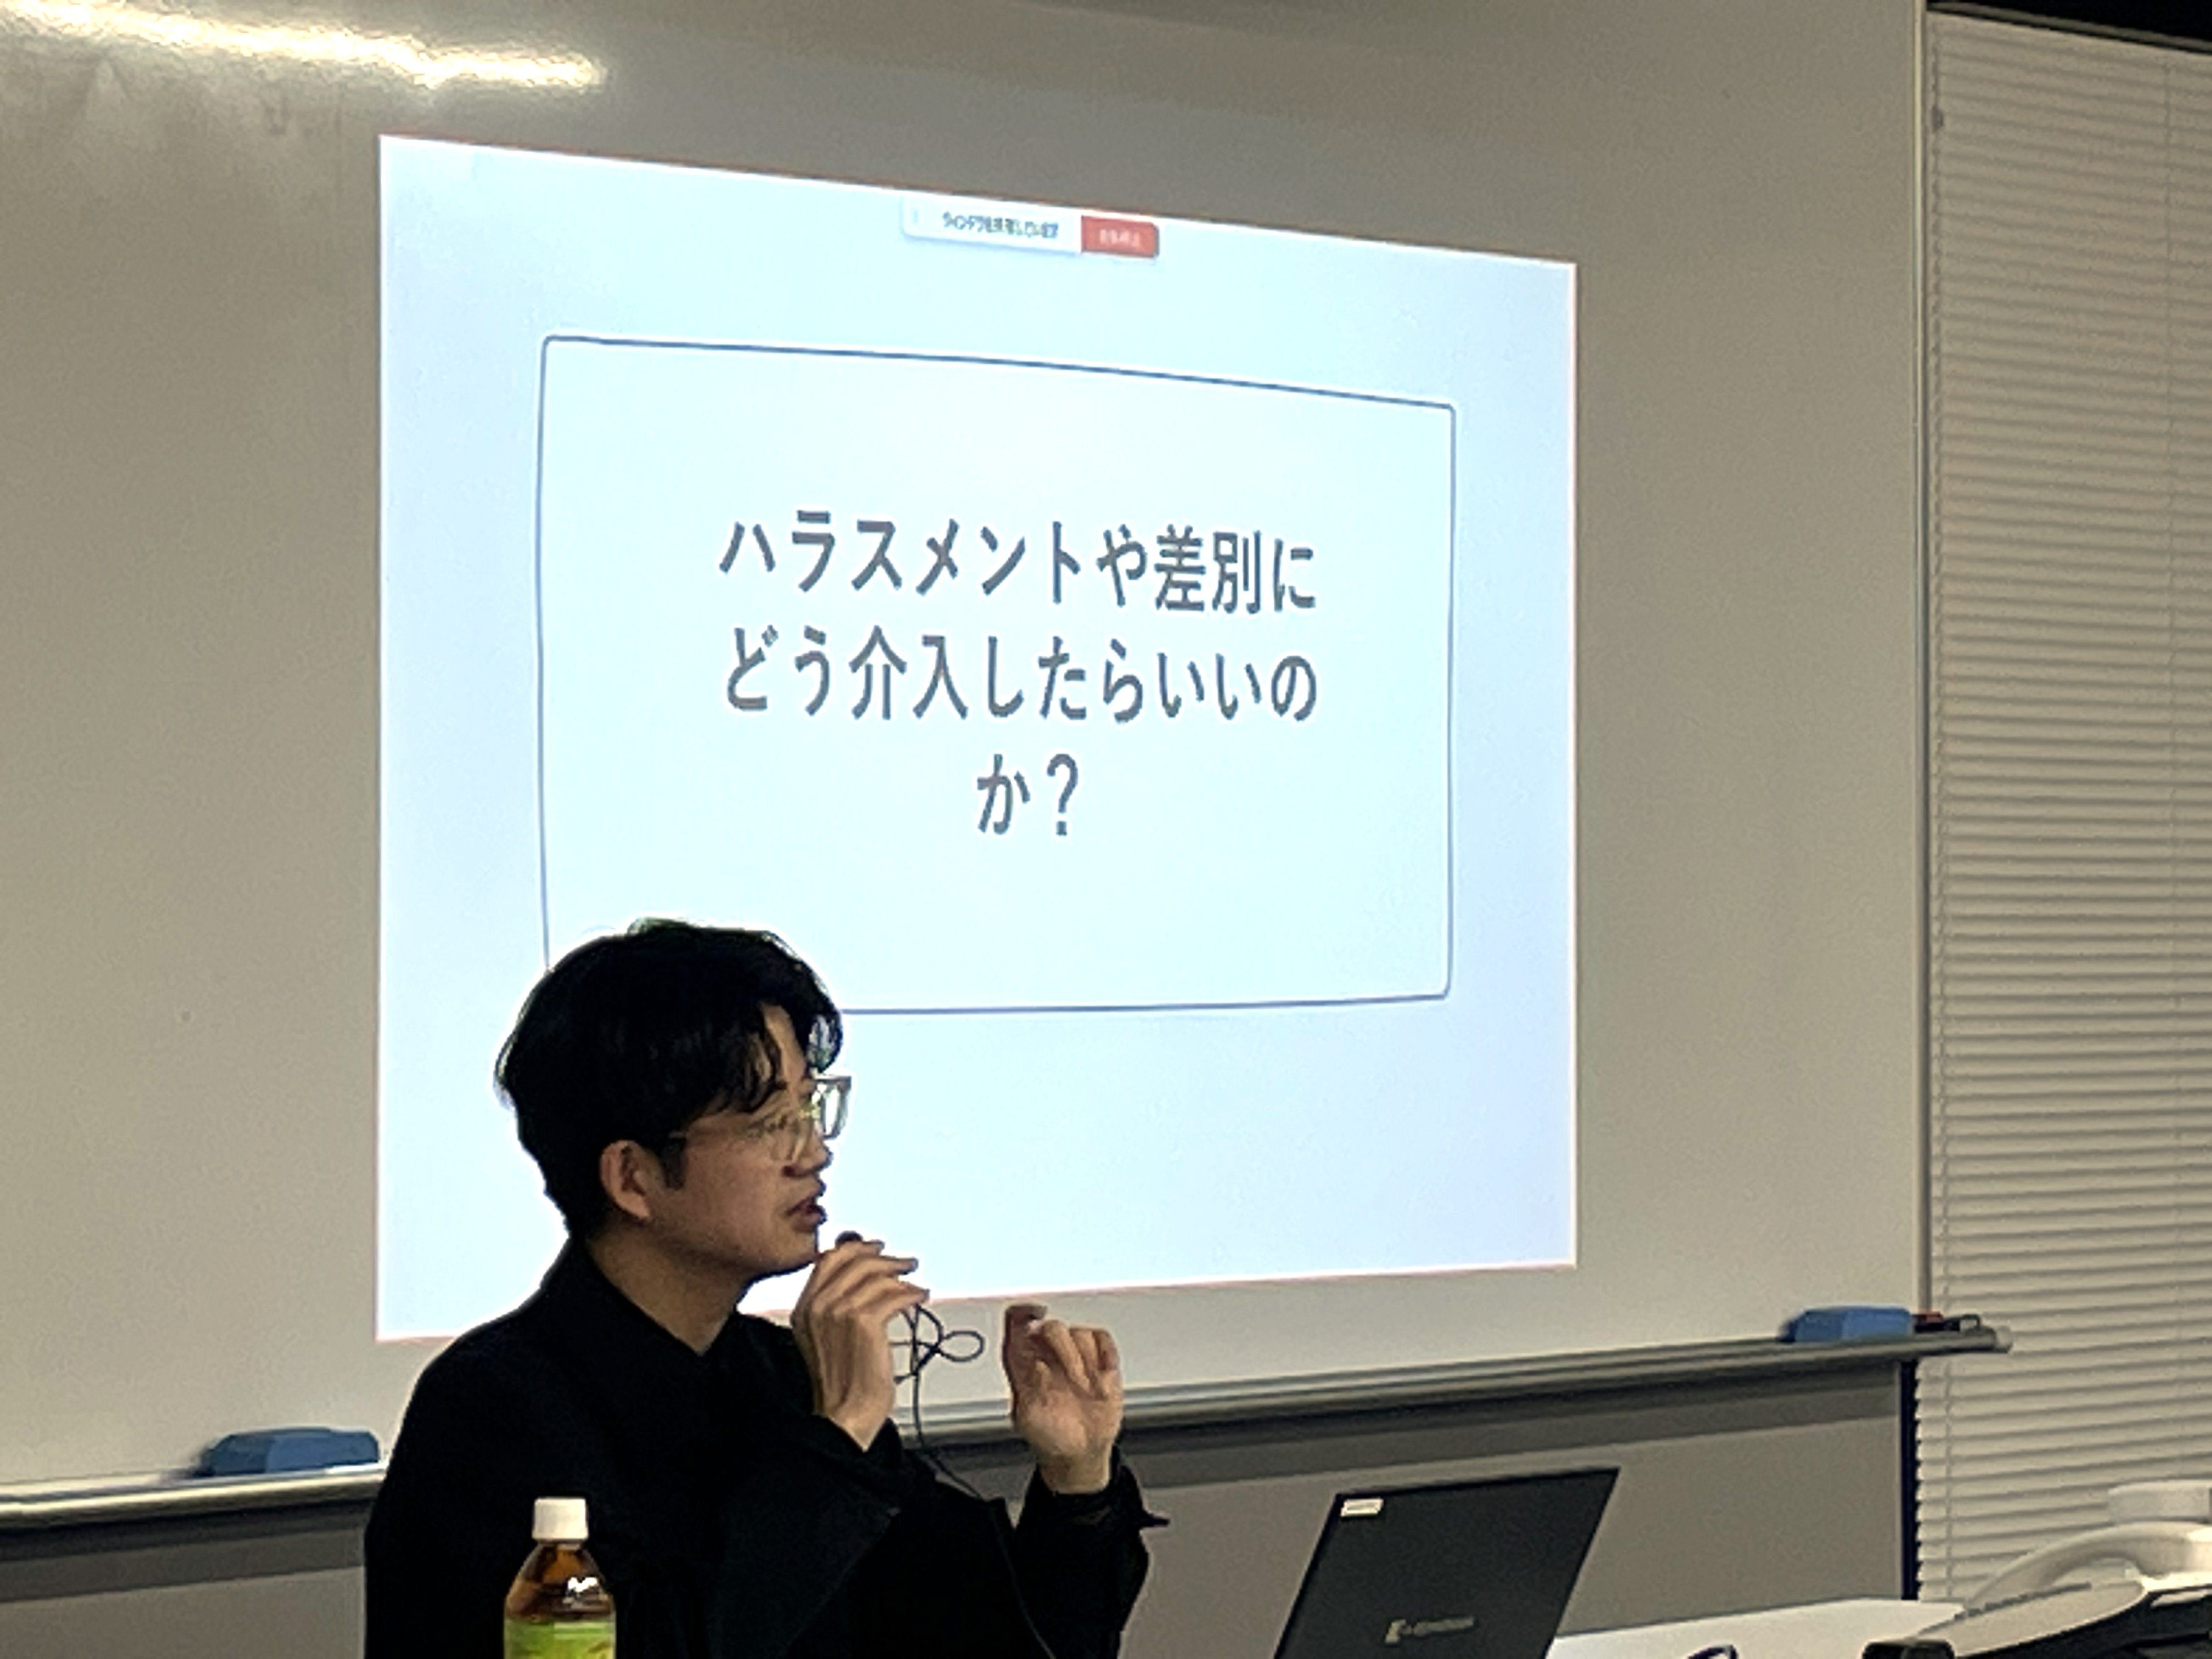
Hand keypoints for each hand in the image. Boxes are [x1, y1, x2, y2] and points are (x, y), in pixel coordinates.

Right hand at [790, 1236, 926, 1448]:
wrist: (842, 1418)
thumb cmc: (840, 1386)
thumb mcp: (826, 1339)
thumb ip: (837, 1306)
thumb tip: (862, 1274)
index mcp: (803, 1309)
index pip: (827, 1260)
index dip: (854, 1248)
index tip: (874, 1247)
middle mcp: (817, 1306)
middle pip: (852, 1260)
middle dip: (881, 1257)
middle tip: (902, 1261)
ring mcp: (839, 1312)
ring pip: (875, 1275)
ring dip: (901, 1274)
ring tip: (915, 1281)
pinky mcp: (864, 1323)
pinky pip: (893, 1295)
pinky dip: (911, 1293)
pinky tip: (920, 1297)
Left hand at [1003, 1303, 1122, 1493]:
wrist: (1078, 1454)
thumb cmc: (1048, 1436)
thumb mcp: (1028, 1418)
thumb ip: (1029, 1390)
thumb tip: (1037, 1364)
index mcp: (1023, 1364)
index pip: (1017, 1325)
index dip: (1023, 1314)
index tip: (1034, 1313)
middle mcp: (1047, 1355)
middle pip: (1052, 1326)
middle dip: (1062, 1348)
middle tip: (1071, 1374)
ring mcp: (1074, 1357)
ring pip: (1079, 1331)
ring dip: (1084, 1358)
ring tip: (1085, 1387)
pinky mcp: (1099, 1362)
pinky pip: (1102, 1340)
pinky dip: (1104, 1354)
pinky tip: (1101, 1375)